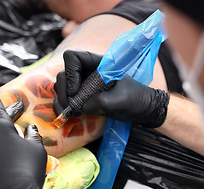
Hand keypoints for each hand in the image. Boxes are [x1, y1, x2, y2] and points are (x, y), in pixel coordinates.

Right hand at [54, 50, 169, 127]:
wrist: (142, 110)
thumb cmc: (136, 99)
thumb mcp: (121, 100)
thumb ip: (101, 102)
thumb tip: (81, 107)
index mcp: (98, 63)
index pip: (72, 57)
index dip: (70, 73)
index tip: (76, 91)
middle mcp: (87, 72)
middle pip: (63, 74)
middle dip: (64, 91)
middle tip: (73, 107)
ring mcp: (83, 85)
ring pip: (61, 87)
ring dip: (61, 101)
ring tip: (71, 113)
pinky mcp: (83, 98)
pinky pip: (65, 99)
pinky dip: (63, 107)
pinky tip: (69, 116)